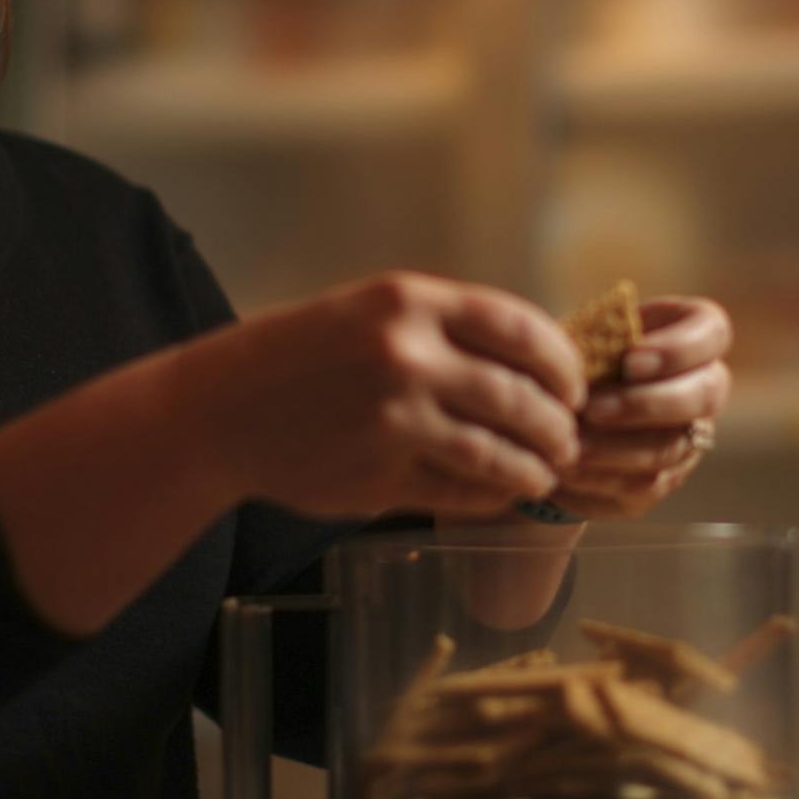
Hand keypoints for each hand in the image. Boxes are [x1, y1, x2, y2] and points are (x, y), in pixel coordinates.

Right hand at [190, 272, 587, 519]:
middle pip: (519, 397)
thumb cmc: (304, 357)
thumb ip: (445, 327)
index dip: (562, 362)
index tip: (576, 385)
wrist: (221, 410)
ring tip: (543, 474)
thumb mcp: (370, 312)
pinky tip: (499, 494)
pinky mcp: (378, 477)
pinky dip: (491, 496)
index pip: (520, 328)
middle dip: (558, 426)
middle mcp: (404, 356)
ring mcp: (392, 420)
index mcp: (408, 303)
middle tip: (569, 440)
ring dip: (534, 469)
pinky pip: (459, 491)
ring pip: (498, 453)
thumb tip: (538, 359)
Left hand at [535, 295, 732, 520]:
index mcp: (693, 335)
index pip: (713, 333)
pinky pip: (644, 486)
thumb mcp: (581, 336)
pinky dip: (601, 479)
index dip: (678, 350)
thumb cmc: (576, 353)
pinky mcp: (664, 478)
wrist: (559, 403)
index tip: (630, 360)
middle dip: (645, 404)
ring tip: (570, 444)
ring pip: (670, 447)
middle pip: (705, 396)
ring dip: (616, 449)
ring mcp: (690, 437)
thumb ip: (592, 341)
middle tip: (593, 409)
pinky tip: (566, 471)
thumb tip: (580, 366)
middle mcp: (703, 387)